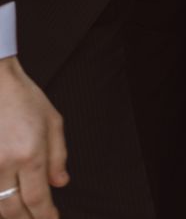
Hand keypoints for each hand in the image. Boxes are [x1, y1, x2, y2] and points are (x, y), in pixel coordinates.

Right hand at [0, 56, 67, 218]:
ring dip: (9, 214)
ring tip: (22, 215)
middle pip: (12, 209)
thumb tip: (60, 184)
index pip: (37, 199)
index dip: (45, 216)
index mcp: (29, 155)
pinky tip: (4, 202)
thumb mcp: (53, 123)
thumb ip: (58, 156)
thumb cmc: (25, 100)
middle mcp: (4, 165)